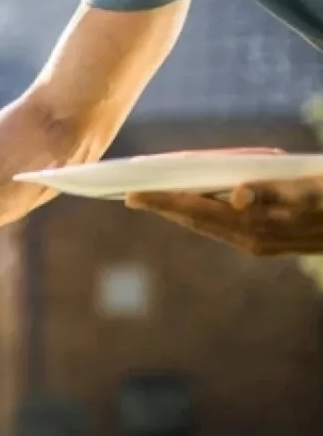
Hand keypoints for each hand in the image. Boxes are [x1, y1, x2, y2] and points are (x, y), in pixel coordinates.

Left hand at [126, 168, 322, 255]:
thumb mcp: (305, 190)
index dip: (163, 201)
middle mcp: (255, 236)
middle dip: (163, 207)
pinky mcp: (268, 245)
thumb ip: (271, 191)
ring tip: (153, 201)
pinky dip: (204, 217)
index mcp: (258, 221)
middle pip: (197, 219)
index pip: (197, 208)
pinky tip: (190, 210)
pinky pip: (226, 229)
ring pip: (208, 226)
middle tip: (130, 195)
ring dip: (179, 214)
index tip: (130, 194)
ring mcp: (260, 243)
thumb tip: (239, 197)